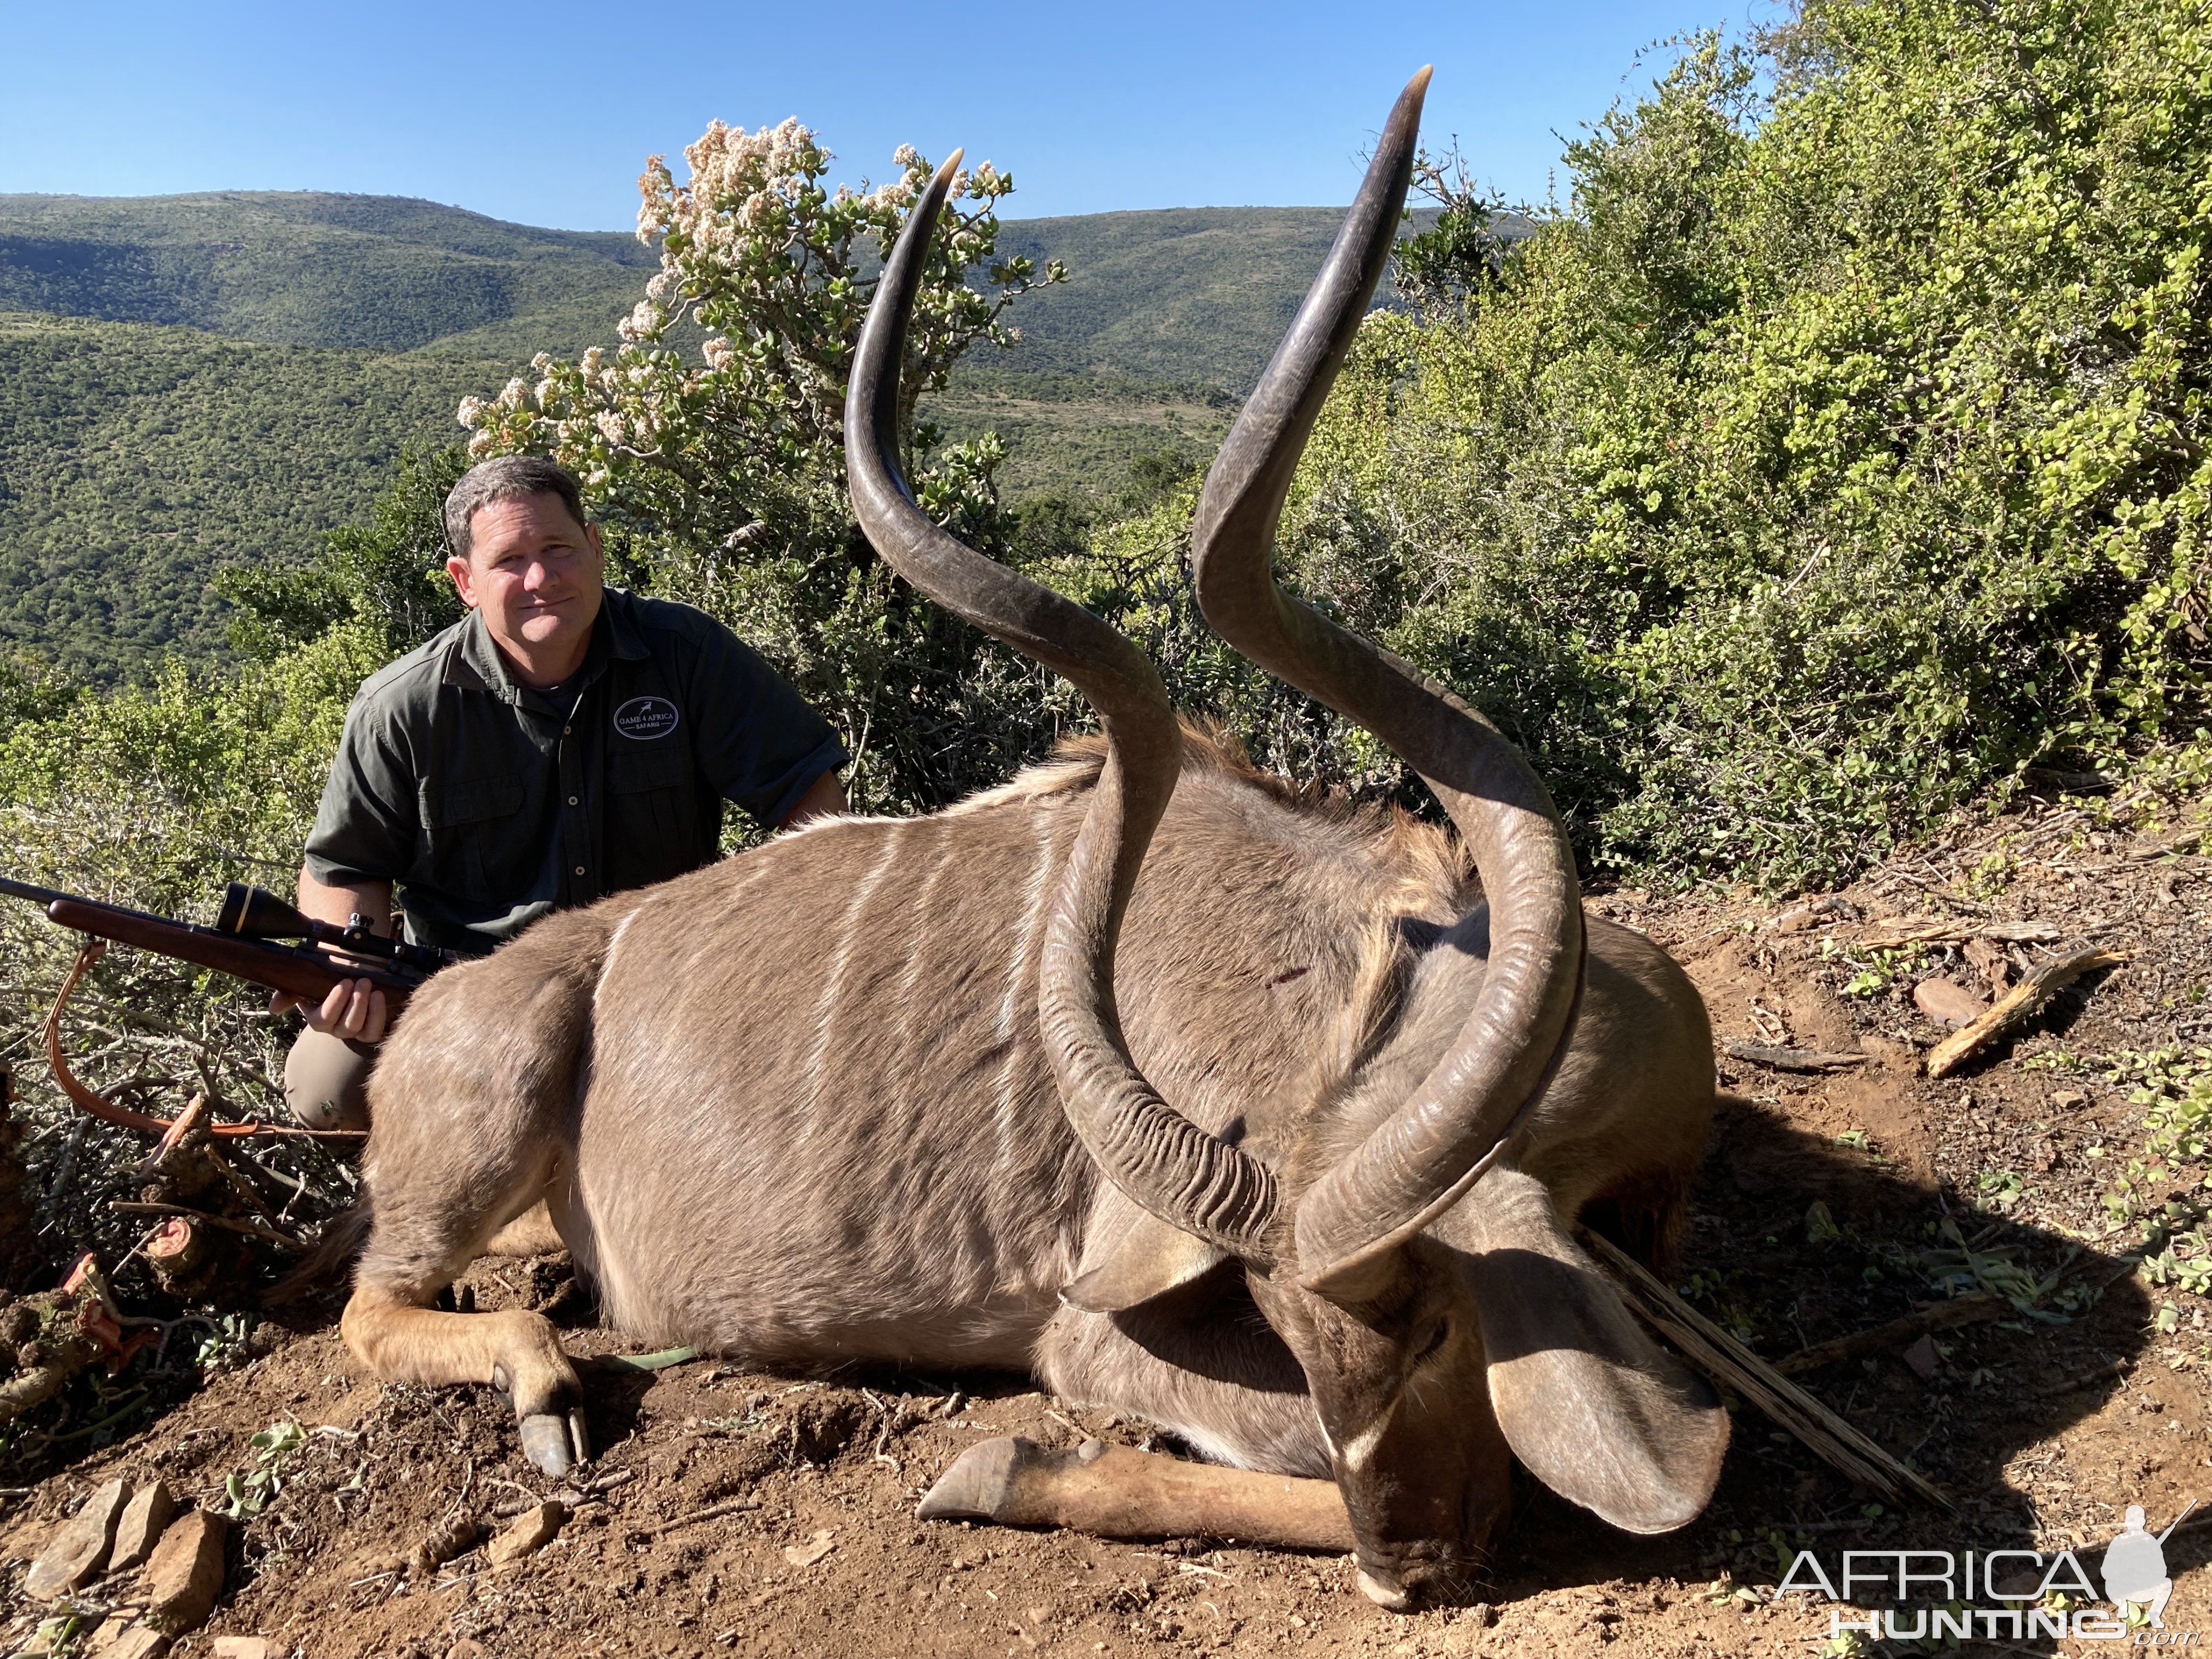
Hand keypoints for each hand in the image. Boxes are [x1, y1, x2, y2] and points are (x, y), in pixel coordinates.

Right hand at [270, 977, 388, 1043]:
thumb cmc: (328, 973)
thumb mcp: (306, 980)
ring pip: (364, 1032)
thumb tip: (275, 1008)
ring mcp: (357, 1030)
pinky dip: (382, 1018)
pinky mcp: (374, 1028)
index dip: (335, 1003)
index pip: (324, 1019)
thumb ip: (288, 992)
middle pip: (347, 1027)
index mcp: (319, 1018)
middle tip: (362, 982)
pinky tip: (383, 1000)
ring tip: (375, 991)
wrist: (351, 967)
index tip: (345, 983)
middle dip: (356, 1005)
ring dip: (371, 1012)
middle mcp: (337, 1028)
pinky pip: (378, 1033)